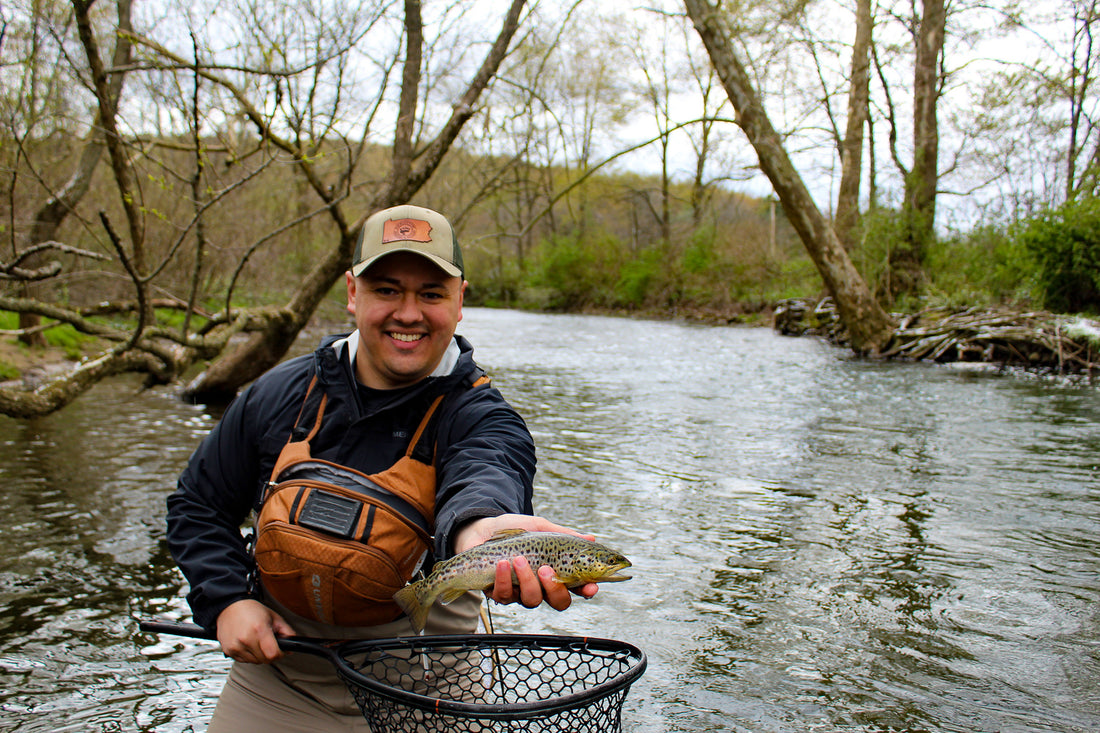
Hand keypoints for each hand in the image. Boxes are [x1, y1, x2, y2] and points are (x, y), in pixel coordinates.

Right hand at [215, 599, 294, 663]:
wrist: (231, 607)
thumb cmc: (252, 610)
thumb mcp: (275, 617)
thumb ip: (287, 632)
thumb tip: (291, 647)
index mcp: (259, 630)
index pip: (273, 654)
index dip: (280, 654)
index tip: (280, 650)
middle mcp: (246, 639)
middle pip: (264, 660)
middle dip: (269, 654)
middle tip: (268, 643)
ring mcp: (236, 646)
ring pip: (254, 662)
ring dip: (258, 655)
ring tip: (257, 641)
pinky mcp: (228, 650)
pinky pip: (243, 660)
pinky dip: (248, 655)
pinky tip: (248, 644)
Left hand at [454, 514, 599, 610]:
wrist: (481, 529)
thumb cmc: (513, 529)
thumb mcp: (539, 527)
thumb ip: (563, 535)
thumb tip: (590, 539)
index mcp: (555, 571)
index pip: (577, 587)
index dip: (586, 590)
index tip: (591, 587)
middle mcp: (541, 586)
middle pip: (558, 602)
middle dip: (554, 589)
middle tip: (545, 569)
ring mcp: (520, 592)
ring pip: (532, 600)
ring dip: (526, 580)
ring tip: (518, 560)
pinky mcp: (499, 593)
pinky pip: (505, 596)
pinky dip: (504, 579)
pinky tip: (501, 564)